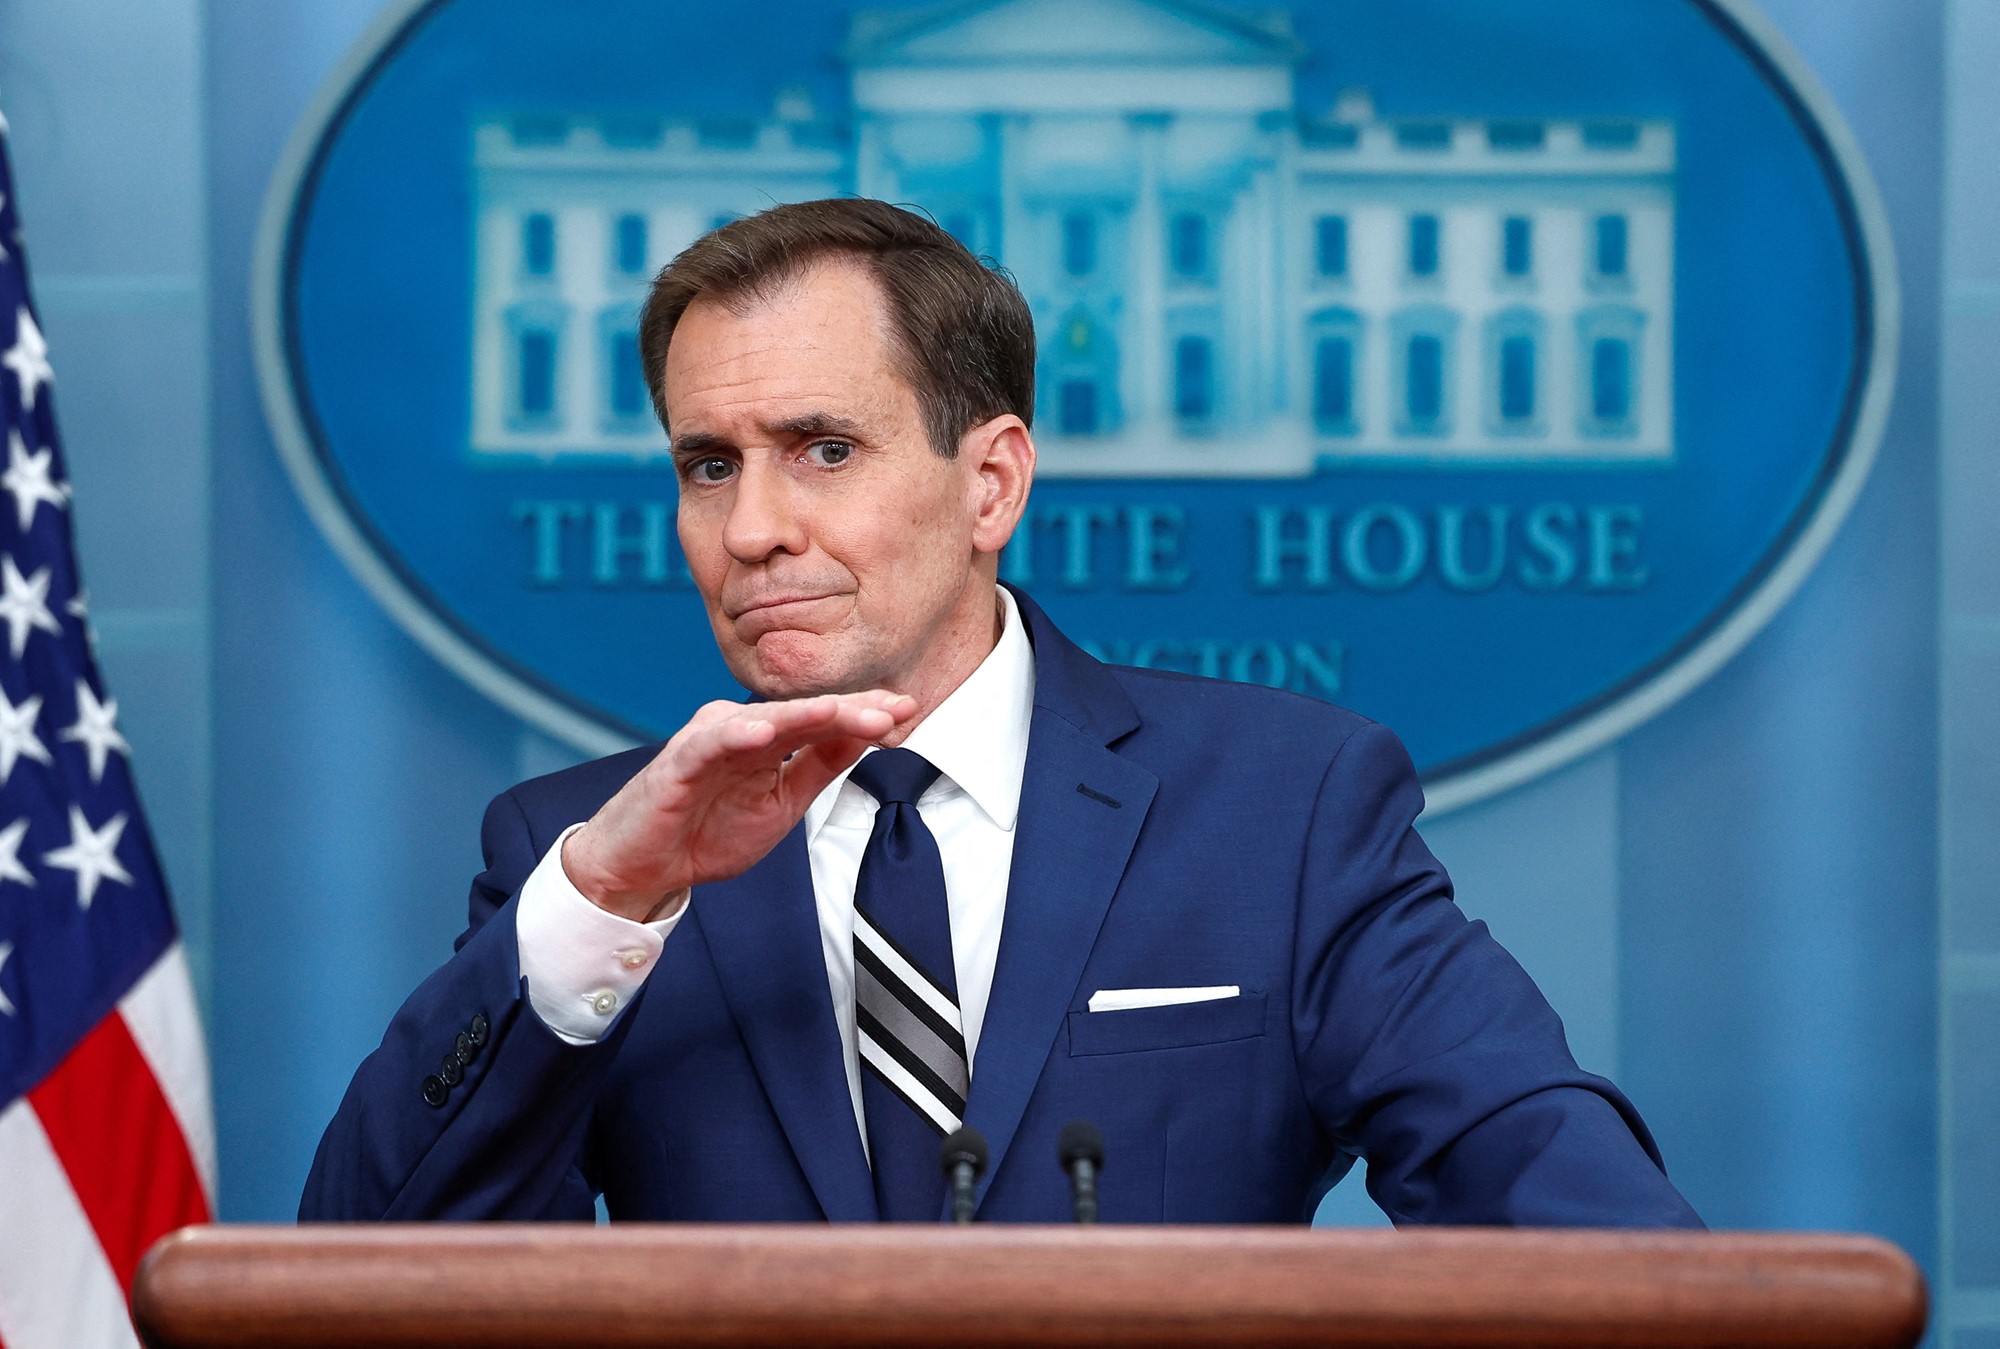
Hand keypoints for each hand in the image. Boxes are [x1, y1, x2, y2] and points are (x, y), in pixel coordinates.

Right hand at [561, 691, 916, 920]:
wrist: (640, 868)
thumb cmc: (706, 831)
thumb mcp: (780, 803)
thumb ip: (818, 768)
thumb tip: (865, 737)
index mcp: (765, 735)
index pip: (822, 719)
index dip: (865, 713)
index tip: (910, 710)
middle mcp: (739, 727)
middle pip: (802, 712)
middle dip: (851, 709)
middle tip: (896, 708)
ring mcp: (707, 740)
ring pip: (764, 719)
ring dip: (806, 715)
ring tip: (846, 712)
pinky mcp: (677, 763)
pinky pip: (709, 745)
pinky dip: (735, 736)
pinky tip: (762, 733)